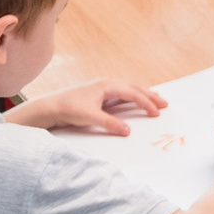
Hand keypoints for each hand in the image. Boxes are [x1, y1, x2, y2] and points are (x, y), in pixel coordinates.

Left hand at [8, 77, 165, 133]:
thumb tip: (127, 130)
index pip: (132, 93)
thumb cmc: (68, 109)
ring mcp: (102, 87)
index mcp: (106, 85)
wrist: (48, 106)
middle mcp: (106, 83)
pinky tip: (136, 99)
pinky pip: (121, 92)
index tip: (156, 113)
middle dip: (150, 95)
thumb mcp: (90, 117)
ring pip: (129, 88)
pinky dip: (133, 95)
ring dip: (143, 94)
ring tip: (156, 99)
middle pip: (134, 87)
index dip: (146, 103)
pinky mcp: (99, 93)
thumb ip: (110, 123)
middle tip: (165, 104)